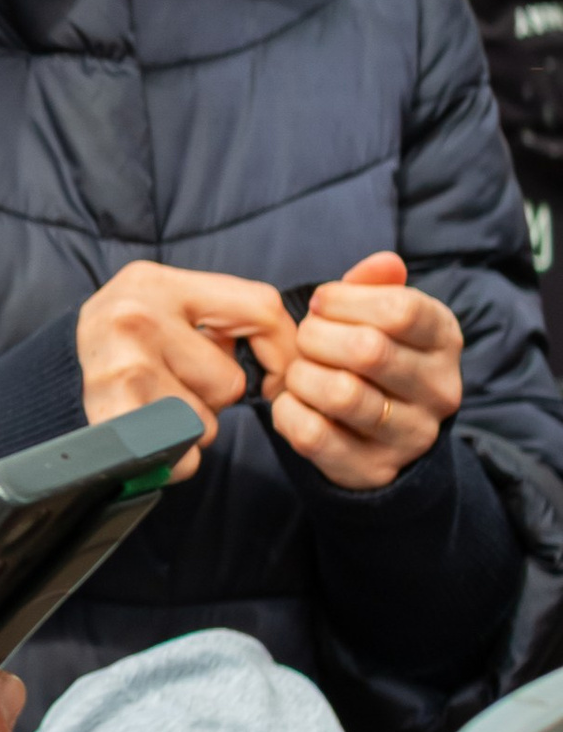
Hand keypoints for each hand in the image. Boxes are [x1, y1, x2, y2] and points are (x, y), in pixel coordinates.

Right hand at [77, 261, 294, 473]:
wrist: (47, 385)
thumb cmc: (126, 346)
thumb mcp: (168, 307)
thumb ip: (226, 316)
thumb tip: (297, 360)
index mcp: (156, 282)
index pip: (260, 308)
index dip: (283, 349)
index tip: (282, 376)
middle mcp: (134, 318)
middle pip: (230, 380)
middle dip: (213, 395)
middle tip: (176, 385)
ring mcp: (120, 369)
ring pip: (205, 423)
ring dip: (190, 427)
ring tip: (155, 407)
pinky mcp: (110, 418)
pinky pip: (178, 455)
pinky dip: (172, 458)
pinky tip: (147, 438)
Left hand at [264, 252, 460, 491]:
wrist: (385, 436)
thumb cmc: (376, 358)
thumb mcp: (383, 316)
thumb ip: (377, 286)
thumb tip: (385, 263)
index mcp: (444, 340)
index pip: (400, 309)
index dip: (345, 300)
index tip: (322, 304)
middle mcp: (439, 390)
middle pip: (367, 350)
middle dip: (316, 336)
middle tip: (305, 338)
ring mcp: (411, 435)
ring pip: (340, 394)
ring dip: (302, 375)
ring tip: (299, 370)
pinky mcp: (373, 469)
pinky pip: (313, 435)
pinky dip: (288, 411)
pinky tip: (291, 401)